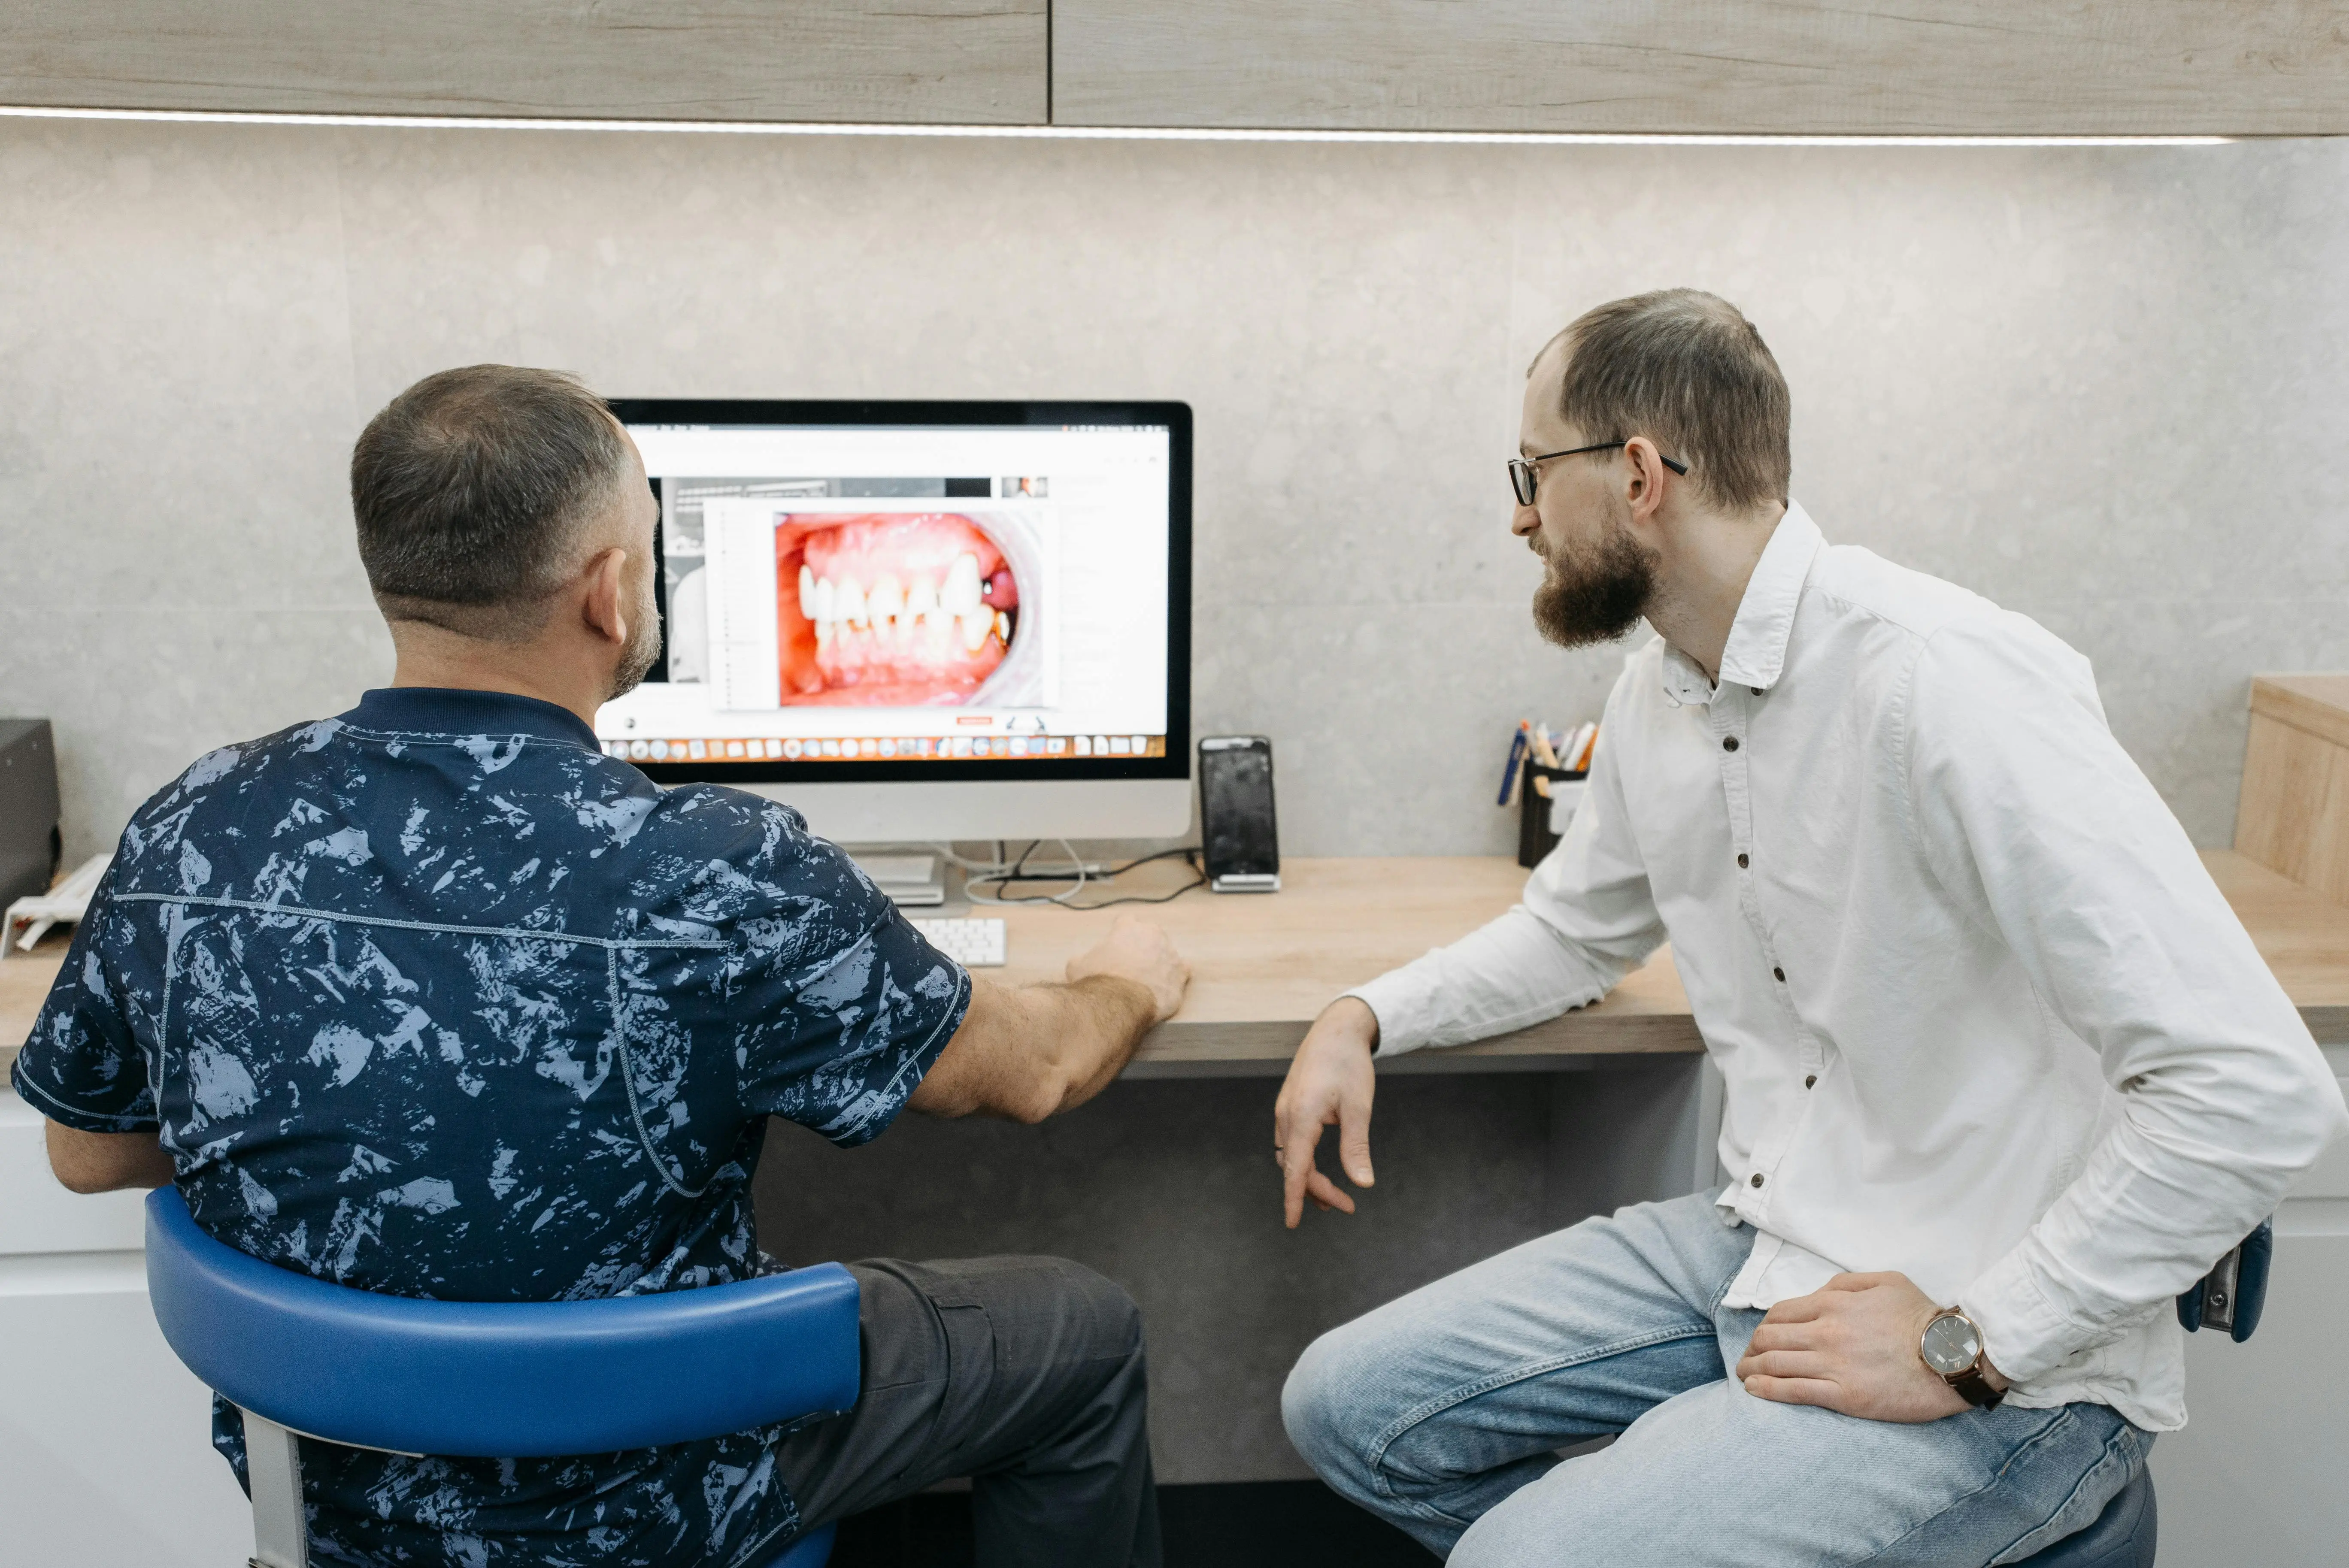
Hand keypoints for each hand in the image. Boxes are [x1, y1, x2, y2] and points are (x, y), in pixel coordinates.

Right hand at [1065, 913, 1189, 1023]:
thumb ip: (1081, 958)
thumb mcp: (1076, 966)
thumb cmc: (1097, 982)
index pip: (1126, 921)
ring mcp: (1170, 953)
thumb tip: (1079, 963)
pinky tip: (1166, 986)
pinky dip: (1175, 977)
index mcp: (1127, 927)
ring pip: (1167, 952)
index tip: (1117, 944)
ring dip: (1160, 962)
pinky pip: (1183, 971)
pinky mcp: (1181, 973)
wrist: (1118, 1004)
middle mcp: (1152, 934)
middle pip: (1150, 933)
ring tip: (1149, 979)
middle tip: (1132, 963)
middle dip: (1143, 945)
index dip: (1120, 933)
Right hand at [1273, 997, 1378, 1228]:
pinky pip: (1292, 1142)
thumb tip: (1363, 1183)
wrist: (1336, 1029)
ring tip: (1333, 1196)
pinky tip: (1318, 1165)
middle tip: (1346, 1206)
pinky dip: (1304, 1160)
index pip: (1295, 1169)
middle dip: (1317, 1190)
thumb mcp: (1358, 1107)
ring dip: (1310, 1177)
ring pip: (1291, 1156)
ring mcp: (1285, 1110)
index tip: (1292, 1223)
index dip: (1294, 1198)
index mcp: (1301, 1117)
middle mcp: (1287, 1116)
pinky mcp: (1290, 1105)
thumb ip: (1356, 1147)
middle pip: (1294, 1166)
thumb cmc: (1348, 1065)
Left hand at [1735, 1272, 2007, 1422]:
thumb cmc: (1923, 1317)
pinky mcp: (1845, 1396)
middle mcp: (1826, 1333)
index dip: (1765, 1325)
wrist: (1953, 1356)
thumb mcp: (1886, 1281)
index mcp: (1833, 1304)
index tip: (1761, 1336)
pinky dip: (1767, 1390)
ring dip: (1752, 1369)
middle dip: (1752, 1348)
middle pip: (1771, 1339)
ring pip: (1776, 1365)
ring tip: (1744, 1375)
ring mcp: (1833, 1365)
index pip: (1781, 1313)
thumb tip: (1819, 1294)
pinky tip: (1754, 1391)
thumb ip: (1846, 1284)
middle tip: (1747, 1357)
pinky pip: (1794, 1391)